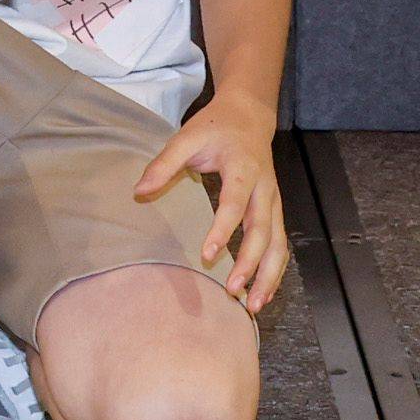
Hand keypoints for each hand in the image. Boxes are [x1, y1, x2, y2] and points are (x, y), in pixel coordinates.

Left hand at [135, 105, 288, 314]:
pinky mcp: (275, 210)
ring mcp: (274, 200)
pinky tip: (262, 294)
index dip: (222, 230)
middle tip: (232, 291)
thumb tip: (139, 191)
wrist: (249, 114)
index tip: (207, 254)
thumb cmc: (215, 127)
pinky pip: (280, 244)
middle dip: (250, 263)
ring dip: (268, 275)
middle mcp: (264, 187)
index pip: (235, 203)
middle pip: (263, 230)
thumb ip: (164, 163)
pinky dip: (274, 271)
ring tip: (253, 305)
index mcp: (243, 168)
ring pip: (279, 243)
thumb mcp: (186, 136)